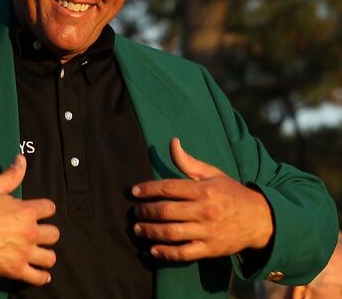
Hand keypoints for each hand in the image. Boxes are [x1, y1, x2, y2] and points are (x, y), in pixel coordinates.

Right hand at [0, 155, 58, 285]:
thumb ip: (11, 175)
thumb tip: (21, 159)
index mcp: (26, 211)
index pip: (50, 208)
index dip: (44, 209)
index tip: (38, 213)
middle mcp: (30, 232)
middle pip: (54, 234)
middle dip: (47, 232)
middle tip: (36, 234)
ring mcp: (24, 252)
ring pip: (50, 257)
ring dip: (45, 254)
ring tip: (38, 253)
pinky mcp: (15, 269)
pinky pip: (38, 276)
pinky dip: (41, 276)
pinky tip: (40, 272)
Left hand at [132, 137, 273, 260]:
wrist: (261, 220)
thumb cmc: (231, 194)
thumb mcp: (213, 174)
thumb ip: (188, 162)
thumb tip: (172, 142)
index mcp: (204, 190)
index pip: (169, 188)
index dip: (147, 189)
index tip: (133, 191)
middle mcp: (205, 210)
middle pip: (166, 211)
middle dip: (145, 211)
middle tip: (134, 211)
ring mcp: (207, 231)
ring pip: (171, 232)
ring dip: (150, 231)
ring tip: (137, 228)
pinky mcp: (210, 249)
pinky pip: (184, 253)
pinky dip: (166, 253)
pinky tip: (152, 249)